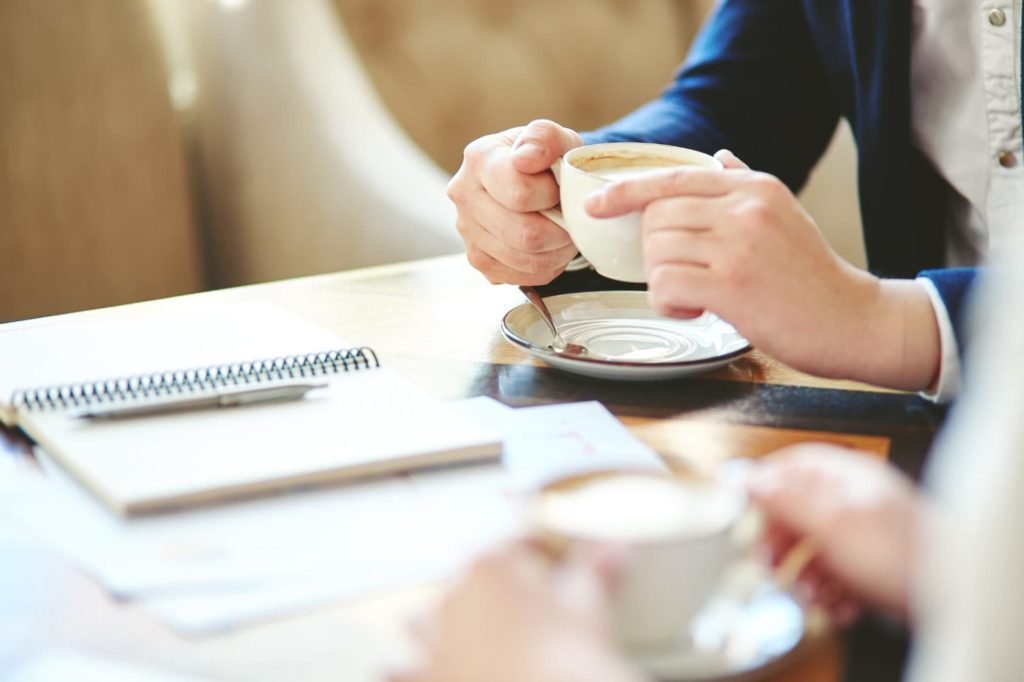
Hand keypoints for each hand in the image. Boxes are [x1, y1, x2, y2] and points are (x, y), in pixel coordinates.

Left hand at [392, 541, 644, 681]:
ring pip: (420, 625)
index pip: (512, 545)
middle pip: (463, 583)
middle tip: (506, 597)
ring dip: (428, 624)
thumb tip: (617, 545)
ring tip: (426, 621)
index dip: (536, 548)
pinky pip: (400, 673)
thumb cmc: (567, 658)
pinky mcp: (427, 681)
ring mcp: (434, 648)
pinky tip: (392, 669)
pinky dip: (401, 671)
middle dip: (481, 587)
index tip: (552, 557)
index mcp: (489, 570)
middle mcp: (452, 603)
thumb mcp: (590, 606)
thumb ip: (597, 568)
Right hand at [446, 120, 583, 284]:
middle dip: (561, 231)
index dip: (553, 196)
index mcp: (480, 158)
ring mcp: (467, 231)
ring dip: (557, 252)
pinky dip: (545, 267)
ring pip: (525, 261)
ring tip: (564, 233)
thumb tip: (527, 159)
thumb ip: (545, 138)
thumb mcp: (553, 137)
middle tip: (571, 219)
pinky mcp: (478, 260)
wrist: (529, 177)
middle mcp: (464, 195)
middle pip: (525, 235)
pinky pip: (521, 277)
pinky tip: (549, 247)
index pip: (520, 194)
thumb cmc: (543, 158)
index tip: (559, 188)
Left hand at [585, 150, 940, 390]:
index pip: (673, 176)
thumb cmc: (811, 275)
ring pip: (656, 252)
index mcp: (753, 187)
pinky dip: (667, 304)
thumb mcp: (783, 215)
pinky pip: (664, 285)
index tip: (596, 205)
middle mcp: (744, 208)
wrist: (853, 320)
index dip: (626, 190)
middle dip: (654, 251)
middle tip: (683, 274)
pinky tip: (695, 311)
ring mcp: (739, 246)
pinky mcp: (732, 286)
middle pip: (656, 216)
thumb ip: (744, 185)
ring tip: (695, 296)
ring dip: (662, 281)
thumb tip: (718, 158)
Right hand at [745, 444, 923, 622]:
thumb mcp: (827, 521)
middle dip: (780, 542)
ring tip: (806, 593)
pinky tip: (834, 605)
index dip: (762, 488)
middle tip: (768, 563)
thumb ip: (780, 497)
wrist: (953, 592)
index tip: (742, 510)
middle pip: (797, 512)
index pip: (789, 466)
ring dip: (804, 576)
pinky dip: (831, 593)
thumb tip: (739, 474)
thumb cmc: (900, 550)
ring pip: (816, 549)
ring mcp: (865, 534)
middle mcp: (853, 500)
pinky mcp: (875, 566)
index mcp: (842, 477)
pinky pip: (838, 576)